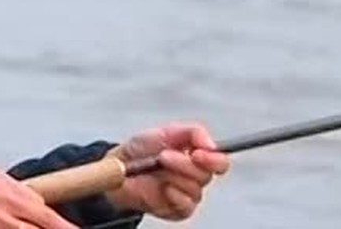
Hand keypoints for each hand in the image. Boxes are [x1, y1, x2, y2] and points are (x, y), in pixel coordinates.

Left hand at [105, 123, 229, 221]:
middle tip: (165, 156)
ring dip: (175, 177)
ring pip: (195, 190)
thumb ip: (192, 132)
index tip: (198, 153)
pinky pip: (185, 205)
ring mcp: (187, 194)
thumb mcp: (166, 132)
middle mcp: (195, 176)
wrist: (120, 166)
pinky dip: (174, 194)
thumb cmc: (142, 150)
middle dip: (185, 165)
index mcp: (198, 157)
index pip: (220, 162)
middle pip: (206, 176)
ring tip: (157, 166)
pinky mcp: (178, 209)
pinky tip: (163, 187)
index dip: (214, 159)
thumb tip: (210, 142)